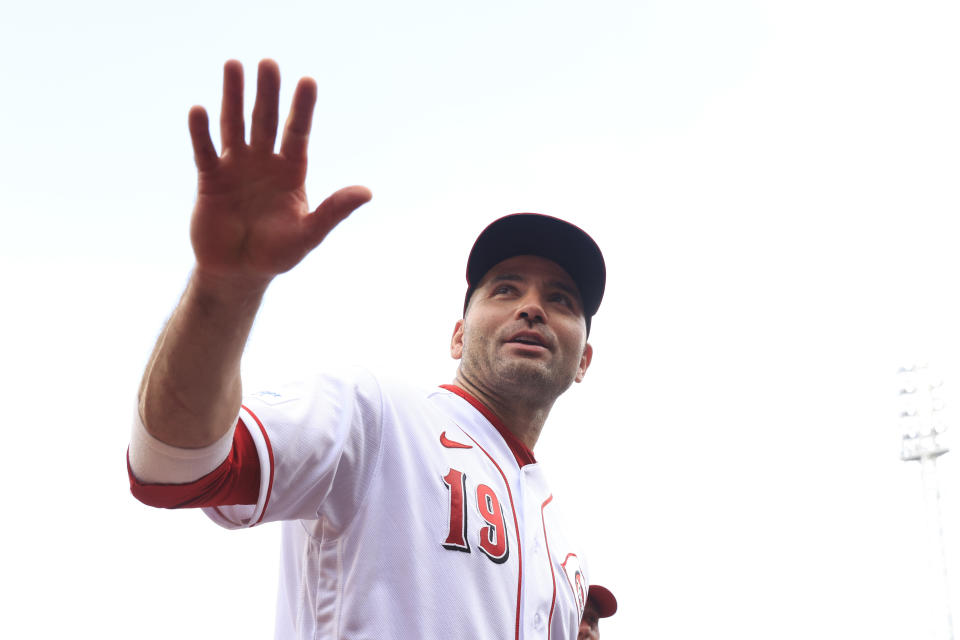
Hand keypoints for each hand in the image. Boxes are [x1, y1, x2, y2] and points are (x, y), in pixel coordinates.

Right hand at [187, 59, 370, 287]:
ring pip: (235, 125)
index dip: (303, 108)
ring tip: (233, 65)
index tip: (308, 81)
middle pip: (267, 121)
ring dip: (233, 97)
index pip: (299, 133)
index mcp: (291, 172)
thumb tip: (367, 192)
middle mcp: (264, 163)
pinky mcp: (209, 180)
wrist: (239, 272)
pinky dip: (201, 132)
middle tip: (269, 63)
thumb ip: (334, 211)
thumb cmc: (277, 254)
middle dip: (268, 93)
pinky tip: (199, 110)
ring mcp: (236, 168)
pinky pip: (205, 151)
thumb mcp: (309, 234)